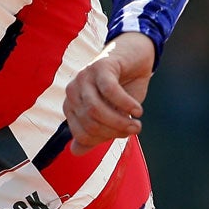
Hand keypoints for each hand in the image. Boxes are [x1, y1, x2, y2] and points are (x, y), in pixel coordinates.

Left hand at [62, 32, 155, 155]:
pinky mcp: (99, 67)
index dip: (104, 139)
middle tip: (134, 130)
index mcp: (71, 105)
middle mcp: (72, 91)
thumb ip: (93, 133)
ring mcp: (84, 77)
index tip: (122, 135)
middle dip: (114, 131)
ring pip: (95, 109)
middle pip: (89, 123)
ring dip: (120, 121)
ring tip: (137, 123)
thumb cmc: (123, 87)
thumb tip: (74, 152)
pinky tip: (137, 110)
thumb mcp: (110, 114)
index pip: (81, 134)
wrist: (136, 55)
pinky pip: (109, 91)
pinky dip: (125, 104)